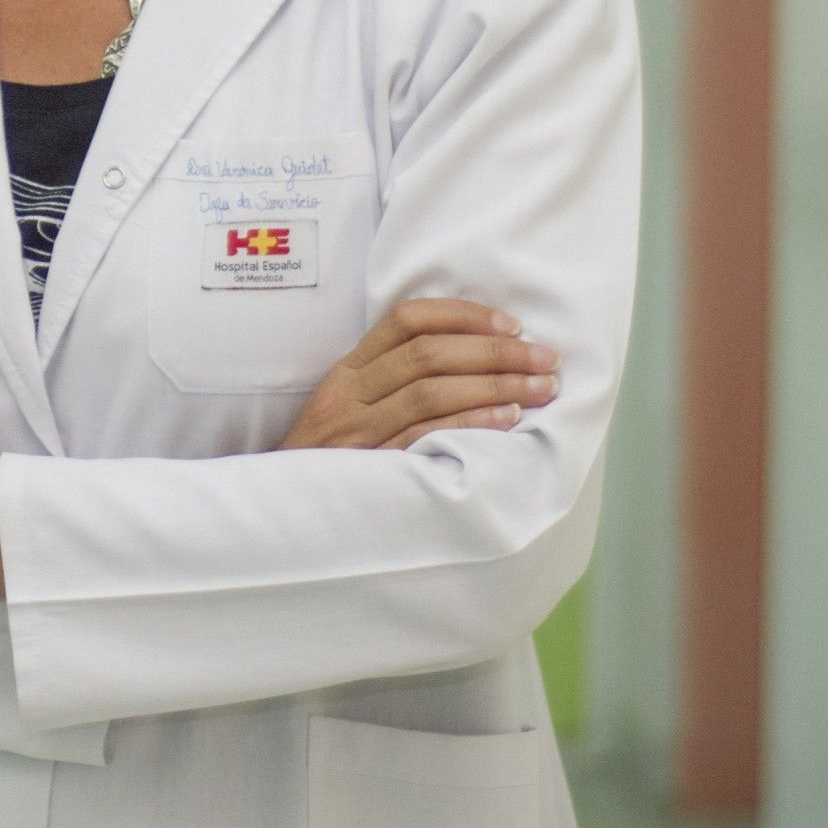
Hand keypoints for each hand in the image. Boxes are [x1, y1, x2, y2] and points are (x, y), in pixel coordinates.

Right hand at [277, 298, 559, 450]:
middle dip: (496, 352)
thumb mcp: (346, 408)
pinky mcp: (371, 470)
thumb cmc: (328, 460)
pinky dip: (473, 423)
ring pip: (431, 392)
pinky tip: (509, 419)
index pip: (407, 320)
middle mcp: (349, 395)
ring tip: (542, 388)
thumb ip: (390, 380)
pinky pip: (428, 437)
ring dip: (496, 385)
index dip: (464, 315)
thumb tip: (473, 355)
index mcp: (347, 371)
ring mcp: (358, 433)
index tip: (512, 325)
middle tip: (545, 358)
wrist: (282, 512)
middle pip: (428, 354)